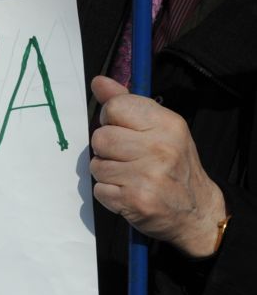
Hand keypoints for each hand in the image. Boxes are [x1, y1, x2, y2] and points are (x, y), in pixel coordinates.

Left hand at [89, 76, 227, 257]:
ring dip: (107, 173)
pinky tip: (128, 193)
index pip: (115, 107)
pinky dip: (109, 194)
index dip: (110, 118)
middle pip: (101, 137)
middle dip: (106, 149)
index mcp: (167, 124)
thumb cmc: (175, 166)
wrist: (198, 212)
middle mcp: (159, 148)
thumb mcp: (161, 128)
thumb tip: (99, 82)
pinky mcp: (136, 201)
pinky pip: (99, 190)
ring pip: (96, 165)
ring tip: (129, 177)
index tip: (122, 129)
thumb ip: (128, 104)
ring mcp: (148, 176)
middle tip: (125, 158)